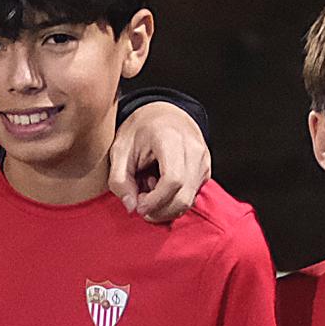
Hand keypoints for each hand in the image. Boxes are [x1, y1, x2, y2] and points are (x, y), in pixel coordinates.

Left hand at [111, 99, 208, 222]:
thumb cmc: (140, 131)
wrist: (163, 115)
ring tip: (149, 191)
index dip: (155, 201)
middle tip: (140, 204)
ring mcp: (203, 161)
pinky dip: (173, 202)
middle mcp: (193, 150)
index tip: (139, 207)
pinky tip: (160, 188)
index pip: (172, 180)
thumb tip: (131, 207)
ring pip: (189, 201)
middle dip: (160, 210)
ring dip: (166, 207)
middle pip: (183, 196)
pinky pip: (191, 197)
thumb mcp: (119, 151)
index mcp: (171, 138)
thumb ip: (119, 180)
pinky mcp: (205, 171)